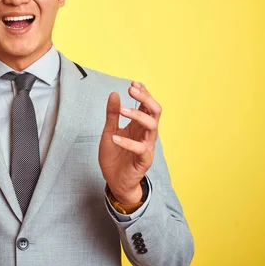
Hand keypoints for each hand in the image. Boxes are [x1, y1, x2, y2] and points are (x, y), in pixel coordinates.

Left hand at [98, 82, 160, 203]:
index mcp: (139, 125)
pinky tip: (114, 137)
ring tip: (122, 110)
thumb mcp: (109, 131)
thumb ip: (112, 114)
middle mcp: (146, 133)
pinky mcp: (144, 160)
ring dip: (138, 115)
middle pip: (155, 111)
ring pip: (152, 126)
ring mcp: (147, 146)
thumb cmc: (115, 156)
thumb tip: (114, 94)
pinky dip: (127, 142)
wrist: (115, 181)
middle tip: (132, 89)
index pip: (147, 105)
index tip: (133, 84)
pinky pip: (140, 148)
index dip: (143, 93)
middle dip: (146, 98)